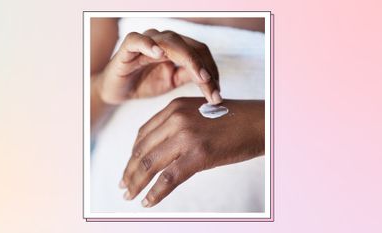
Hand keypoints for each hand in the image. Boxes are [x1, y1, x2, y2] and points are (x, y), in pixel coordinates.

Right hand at [96, 29, 221, 104]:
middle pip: (192, 47)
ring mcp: (147, 41)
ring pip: (173, 41)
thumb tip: (213, 81)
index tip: (218, 93)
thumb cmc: (144, 83)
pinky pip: (138, 40)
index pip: (201, 52)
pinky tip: (159, 54)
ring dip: (189, 59)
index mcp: (177, 48)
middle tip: (213, 91)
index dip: (212, 71)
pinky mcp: (128, 46)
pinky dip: (149, 45)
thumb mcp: (172, 82)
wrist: (117, 90)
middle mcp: (165, 41)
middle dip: (206, 70)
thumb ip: (189, 76)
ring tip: (200, 77)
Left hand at [119, 97, 264, 206]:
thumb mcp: (198, 114)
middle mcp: (175, 119)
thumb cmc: (231, 121)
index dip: (132, 154)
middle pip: (142, 150)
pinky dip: (155, 193)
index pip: (142, 134)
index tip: (128, 167)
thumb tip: (160, 150)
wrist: (258, 123)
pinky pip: (168, 178)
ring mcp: (186, 136)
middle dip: (130, 171)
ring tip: (130, 195)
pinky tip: (148, 201)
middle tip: (123, 186)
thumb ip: (177, 126)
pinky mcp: (198, 155)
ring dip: (136, 183)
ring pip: (150, 164)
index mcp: (174, 108)